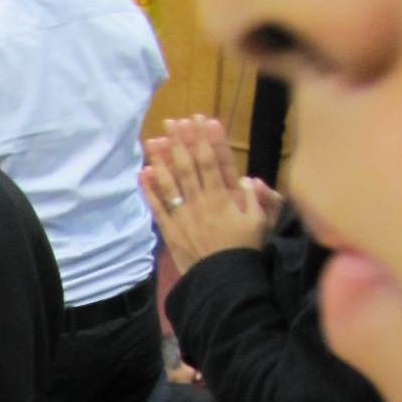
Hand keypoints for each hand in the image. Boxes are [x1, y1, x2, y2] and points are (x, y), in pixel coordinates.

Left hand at [141, 115, 279, 273]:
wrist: (222, 281)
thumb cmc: (243, 251)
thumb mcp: (259, 223)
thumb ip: (256, 198)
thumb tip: (248, 177)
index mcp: (223, 198)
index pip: (213, 162)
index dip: (206, 140)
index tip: (202, 120)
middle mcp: (201, 203)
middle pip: (188, 167)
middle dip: (181, 142)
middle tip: (173, 122)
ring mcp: (183, 216)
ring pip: (170, 183)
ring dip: (161, 160)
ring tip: (154, 140)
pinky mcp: (170, 230)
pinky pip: (157, 206)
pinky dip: (149, 190)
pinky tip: (142, 172)